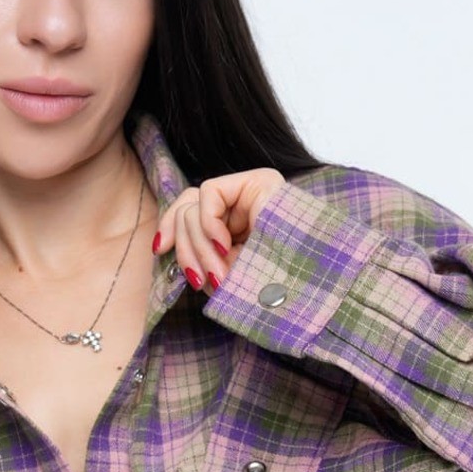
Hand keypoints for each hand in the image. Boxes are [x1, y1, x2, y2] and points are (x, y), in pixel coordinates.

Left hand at [151, 167, 286, 290]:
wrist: (312, 288)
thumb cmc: (274, 290)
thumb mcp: (227, 275)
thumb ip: (200, 257)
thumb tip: (162, 245)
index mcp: (236, 224)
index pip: (189, 211)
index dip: (169, 227)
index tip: (160, 250)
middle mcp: (242, 204)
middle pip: (187, 211)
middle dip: (187, 251)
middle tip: (202, 281)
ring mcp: (251, 189)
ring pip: (194, 206)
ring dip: (200, 248)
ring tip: (220, 275)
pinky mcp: (258, 181)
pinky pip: (209, 194)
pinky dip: (209, 225)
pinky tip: (226, 247)